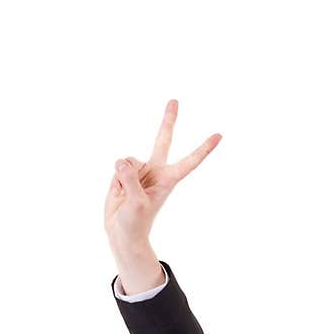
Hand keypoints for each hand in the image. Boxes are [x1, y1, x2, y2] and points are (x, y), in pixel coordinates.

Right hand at [103, 99, 221, 252]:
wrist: (123, 232)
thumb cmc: (136, 223)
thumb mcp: (136, 204)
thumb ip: (130, 180)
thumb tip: (121, 161)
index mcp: (168, 180)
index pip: (189, 162)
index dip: (203, 149)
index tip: (219, 136)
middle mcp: (156, 171)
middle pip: (162, 140)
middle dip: (168, 121)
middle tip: (175, 100)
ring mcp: (140, 170)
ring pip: (129, 159)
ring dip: (123, 176)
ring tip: (126, 195)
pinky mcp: (125, 172)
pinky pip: (118, 165)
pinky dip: (115, 178)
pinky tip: (119, 191)